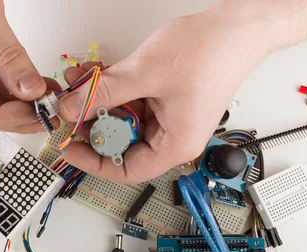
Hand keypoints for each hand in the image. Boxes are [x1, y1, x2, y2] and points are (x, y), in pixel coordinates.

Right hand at [0, 0, 59, 132]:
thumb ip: (8, 56)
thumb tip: (31, 89)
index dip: (3, 117)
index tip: (32, 116)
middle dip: (18, 111)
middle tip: (49, 112)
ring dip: (23, 100)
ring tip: (51, 99)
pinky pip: (0, 78)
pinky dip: (21, 83)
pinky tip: (41, 86)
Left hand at [57, 5, 271, 182]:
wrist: (236, 27)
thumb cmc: (212, 52)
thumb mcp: (145, 73)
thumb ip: (104, 93)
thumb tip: (72, 108)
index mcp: (175, 144)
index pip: (127, 170)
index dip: (94, 162)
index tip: (71, 148)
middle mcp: (172, 136)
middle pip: (121, 144)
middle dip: (92, 124)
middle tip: (70, 110)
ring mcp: (167, 117)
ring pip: (122, 120)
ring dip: (98, 102)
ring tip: (78, 85)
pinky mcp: (163, 99)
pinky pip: (130, 102)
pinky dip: (111, 90)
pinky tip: (94, 76)